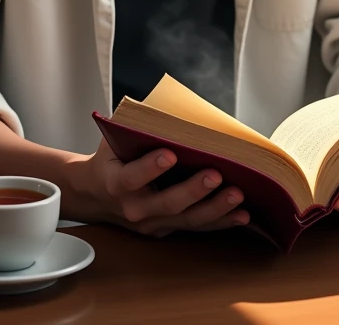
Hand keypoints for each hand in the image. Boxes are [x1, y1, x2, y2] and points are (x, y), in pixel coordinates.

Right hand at [68, 139, 249, 238]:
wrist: (96, 195)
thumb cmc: (112, 157)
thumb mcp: (114, 139)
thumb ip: (136, 127)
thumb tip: (169, 110)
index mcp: (116, 182)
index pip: (132, 177)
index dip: (150, 167)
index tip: (170, 154)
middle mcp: (135, 208)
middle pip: (167, 203)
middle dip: (194, 190)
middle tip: (216, 174)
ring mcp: (152, 223)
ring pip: (187, 219)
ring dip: (215, 208)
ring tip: (238, 194)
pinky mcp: (167, 229)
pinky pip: (196, 226)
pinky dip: (221, 220)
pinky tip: (242, 213)